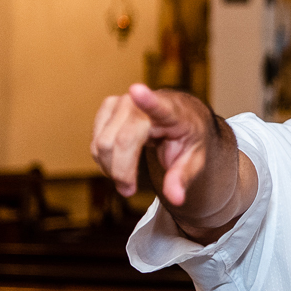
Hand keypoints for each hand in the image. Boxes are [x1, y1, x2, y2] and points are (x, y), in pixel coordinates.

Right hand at [90, 84, 216, 205]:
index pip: (159, 106)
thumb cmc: (188, 138)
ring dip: (110, 168)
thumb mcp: (194, 159)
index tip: (137, 90)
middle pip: (120, 142)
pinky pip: (96, 140)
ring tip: (126, 180)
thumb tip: (176, 200)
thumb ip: (182, 178)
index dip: (147, 100)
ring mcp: (122, 102)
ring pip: (103, 143)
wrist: (180, 116)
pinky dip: (103, 159)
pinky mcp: (108, 106)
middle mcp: (143, 103)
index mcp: (172, 112)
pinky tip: (118, 163)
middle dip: (121, 172)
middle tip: (129, 191)